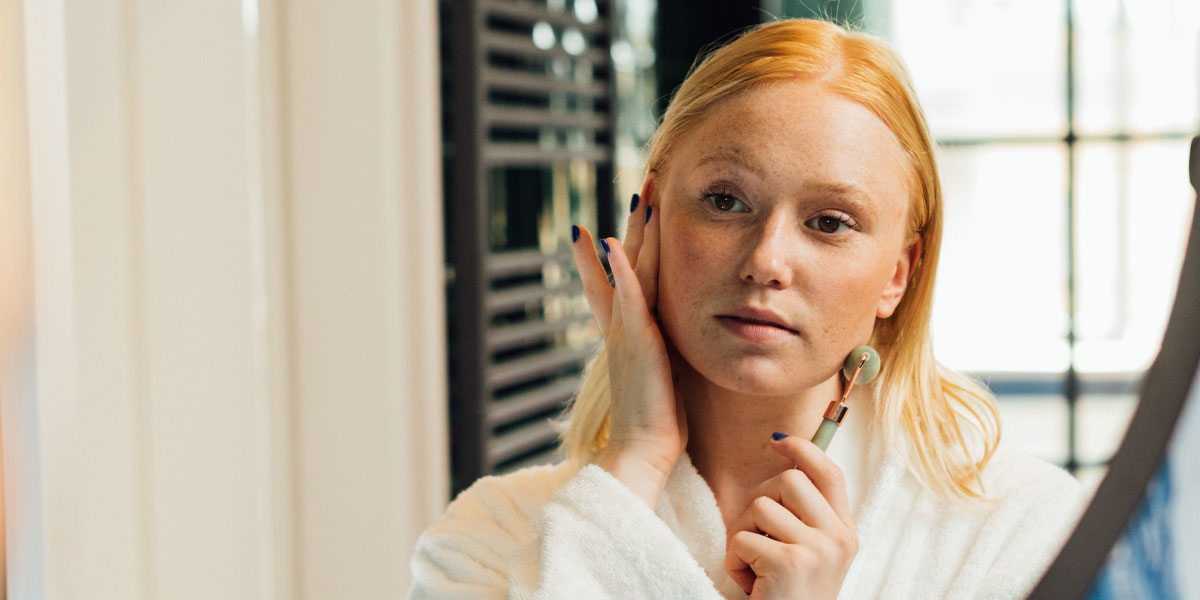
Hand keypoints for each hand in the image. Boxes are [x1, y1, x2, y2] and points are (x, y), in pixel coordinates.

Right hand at [571, 191, 687, 507]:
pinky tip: (612, 244)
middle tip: (642, 188)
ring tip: (641, 198)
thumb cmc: (659, 423)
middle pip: (627, 263)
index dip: (619, 250)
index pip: (623, 280)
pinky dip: (620, 270)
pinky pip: (627, 297)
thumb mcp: (665, 377)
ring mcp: (627, 330)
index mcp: (631, 332)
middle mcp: (624, 325)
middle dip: (636, 225)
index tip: (612, 221)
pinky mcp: (636, 341)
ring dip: (636, 232)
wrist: (642, 451)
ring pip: (632, 270)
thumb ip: (666, 353)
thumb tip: (674, 344)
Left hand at [725, 435, 857, 598]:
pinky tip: (750, 584)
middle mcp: (839, 539)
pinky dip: (734, 561)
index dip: (802, 449)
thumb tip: (785, 451)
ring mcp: (816, 550)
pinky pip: (741, 537)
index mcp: (845, 533)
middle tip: (760, 540)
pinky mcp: (788, 563)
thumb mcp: (811, 553)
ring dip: (743, 535)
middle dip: (760, 504)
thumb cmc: (789, 596)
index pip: (829, 472)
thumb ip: (805, 513)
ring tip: (755, 567)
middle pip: (788, 480)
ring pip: (759, 505)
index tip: (777, 442)